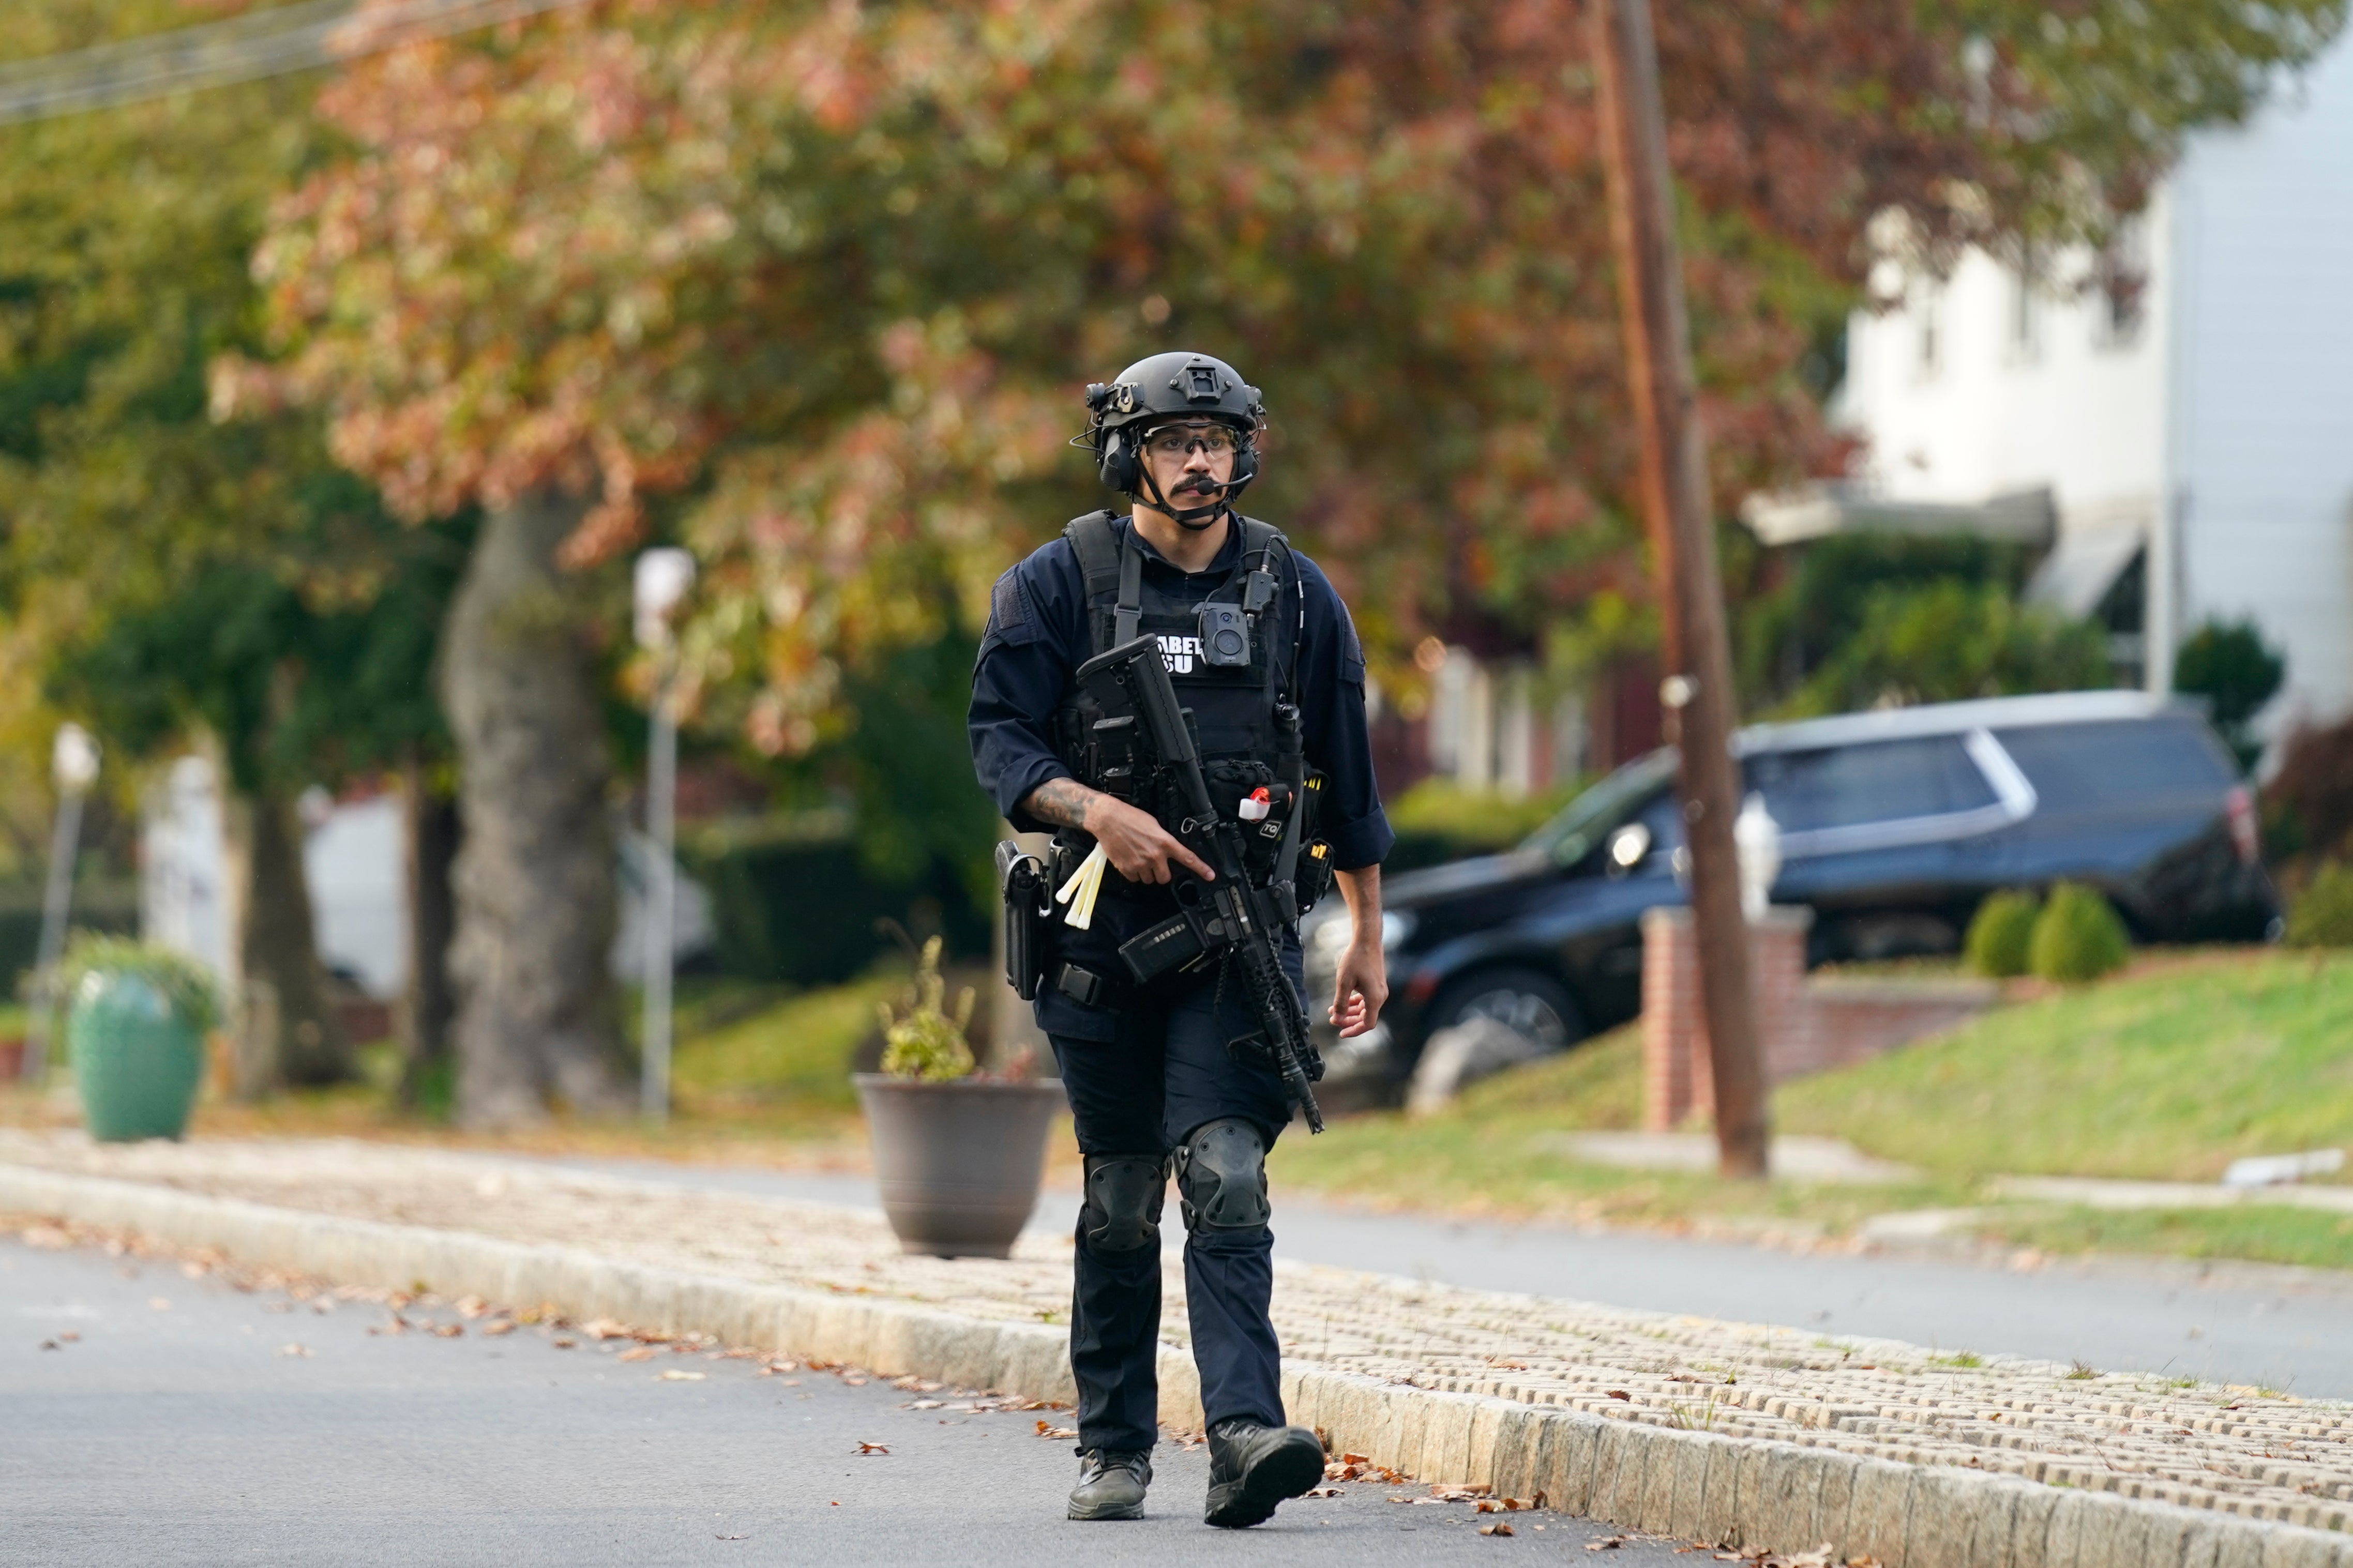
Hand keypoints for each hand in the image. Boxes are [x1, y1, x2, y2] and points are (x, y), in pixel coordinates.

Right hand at [1084, 793, 1214, 885]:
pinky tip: (1129, 861)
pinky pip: (1135, 879)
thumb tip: (1167, 850)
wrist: (1108, 819)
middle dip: (1161, 873)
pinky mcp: (1126, 868)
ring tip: (1138, 859)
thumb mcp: (1154, 825)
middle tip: (1154, 864)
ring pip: (1149, 880)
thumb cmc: (1130, 818)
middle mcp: (1155, 855)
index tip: (1211, 876)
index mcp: (1164, 842)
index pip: (1187, 858)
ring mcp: (1140, 863)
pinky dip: (1133, 874)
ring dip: (1146, 873)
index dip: (1201, 868)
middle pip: (1165, 878)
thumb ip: (1163, 840)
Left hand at [1329, 933, 1387, 1038]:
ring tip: (1333, 1011)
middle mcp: (1380, 996)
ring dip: (1350, 1011)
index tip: (1341, 1033)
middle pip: (1365, 1017)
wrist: (1367, 940)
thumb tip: (1337, 1019)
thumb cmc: (1356, 959)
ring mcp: (1379, 990)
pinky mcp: (1376, 984)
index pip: (1367, 1024)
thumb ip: (1340, 1003)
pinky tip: (1343, 1001)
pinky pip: (1366, 999)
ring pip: (1365, 1008)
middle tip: (1333, 1020)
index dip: (1354, 1031)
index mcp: (1375, 998)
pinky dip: (1355, 1003)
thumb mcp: (1344, 982)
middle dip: (1349, 1021)